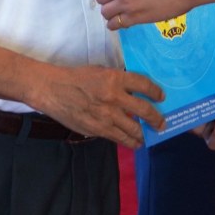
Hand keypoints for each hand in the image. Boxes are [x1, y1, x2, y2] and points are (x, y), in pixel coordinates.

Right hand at [31, 65, 164, 149]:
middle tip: (161, 124)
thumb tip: (134, 91)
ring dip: (143, 134)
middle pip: (144, 110)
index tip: (161, 97)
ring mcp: (106, 116)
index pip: (144, 85)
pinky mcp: (97, 130)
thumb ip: (117, 81)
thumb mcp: (101, 71)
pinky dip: (128, 141)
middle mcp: (114, 98)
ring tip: (147, 137)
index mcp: (115, 79)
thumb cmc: (76, 78)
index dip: (156, 92)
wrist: (53, 90)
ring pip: (133, 130)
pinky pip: (117, 138)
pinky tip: (133, 142)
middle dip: (156, 119)